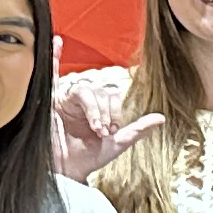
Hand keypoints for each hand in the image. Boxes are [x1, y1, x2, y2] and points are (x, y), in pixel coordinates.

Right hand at [48, 51, 162, 178]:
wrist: (69, 172)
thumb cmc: (89, 158)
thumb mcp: (118, 143)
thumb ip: (138, 129)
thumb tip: (162, 118)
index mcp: (98, 107)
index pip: (110, 94)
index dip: (115, 111)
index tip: (111, 131)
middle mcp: (83, 101)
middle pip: (99, 91)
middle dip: (105, 112)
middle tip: (102, 132)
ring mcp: (67, 100)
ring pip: (85, 90)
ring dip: (93, 109)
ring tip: (94, 127)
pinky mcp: (51, 103)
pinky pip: (51, 76)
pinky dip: (53, 57)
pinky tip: (58, 41)